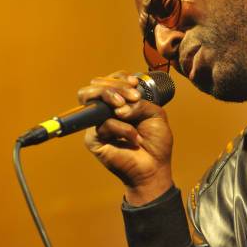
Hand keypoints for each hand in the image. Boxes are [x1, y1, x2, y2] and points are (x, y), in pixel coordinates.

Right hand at [80, 71, 172, 204]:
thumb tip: (119, 107)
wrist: (154, 168)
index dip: (119, 78)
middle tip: (132, 96)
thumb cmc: (155, 144)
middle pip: (94, 86)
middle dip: (114, 85)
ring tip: (127, 110)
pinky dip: (121, 128)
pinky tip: (133, 137)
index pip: (109, 81)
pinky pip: (102, 125)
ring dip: (113, 98)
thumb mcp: (156, 114)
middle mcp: (105, 112)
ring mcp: (97, 125)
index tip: (134, 83)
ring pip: (91, 99)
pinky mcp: (93, 140)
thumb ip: (140, 102)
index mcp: (119, 104)